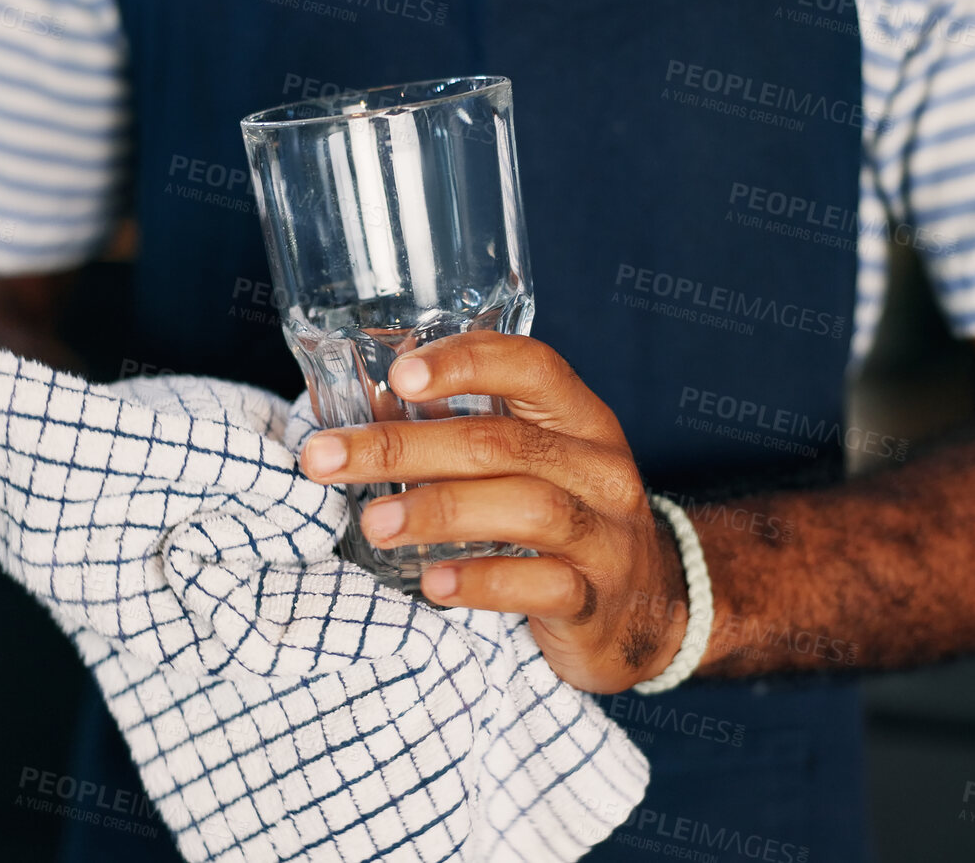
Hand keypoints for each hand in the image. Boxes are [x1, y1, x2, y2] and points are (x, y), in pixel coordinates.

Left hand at [298, 331, 687, 693]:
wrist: (649, 612)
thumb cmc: (568, 521)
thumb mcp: (536, 465)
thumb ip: (468, 433)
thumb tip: (369, 405)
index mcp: (581, 421)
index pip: (532, 367)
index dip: (466, 362)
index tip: (398, 372)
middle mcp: (600, 469)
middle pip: (501, 444)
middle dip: (403, 448)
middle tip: (326, 458)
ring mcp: (604, 536)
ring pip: (524, 508)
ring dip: (436, 511)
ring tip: (372, 524)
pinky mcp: (595, 599)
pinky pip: (539, 585)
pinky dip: (479, 581)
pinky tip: (431, 583)